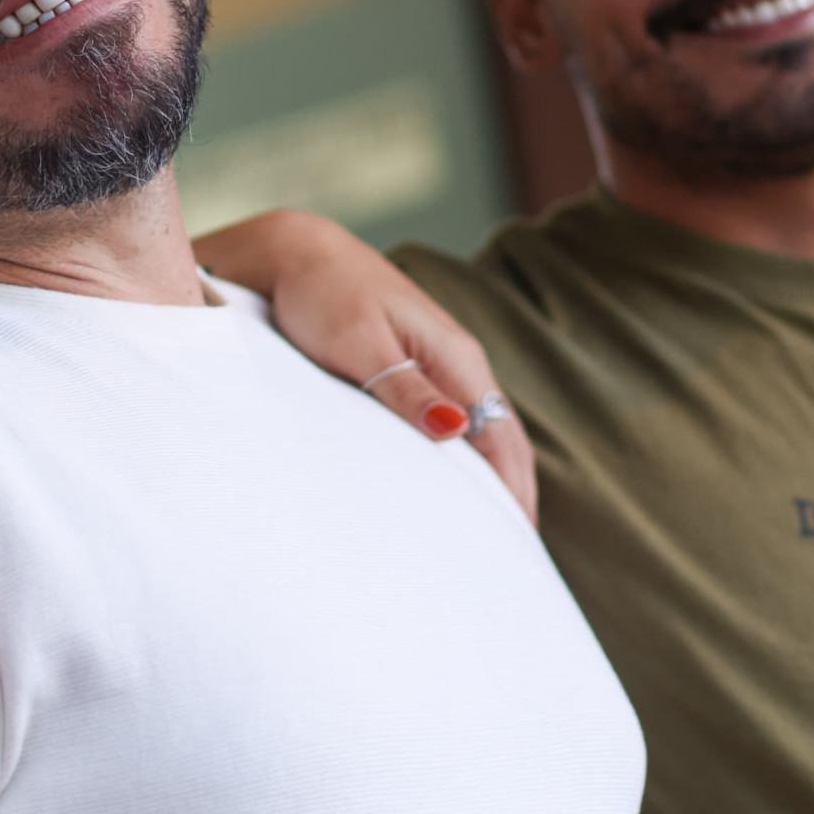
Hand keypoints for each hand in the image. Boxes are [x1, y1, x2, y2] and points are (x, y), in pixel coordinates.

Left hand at [199, 211, 537, 523]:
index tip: (516, 544)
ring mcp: (442, 364)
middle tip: (512, 560)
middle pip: (502, 440)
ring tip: (492, 538)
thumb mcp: (361, 343)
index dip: (513, 492)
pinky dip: (465, 460)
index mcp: (456, 357)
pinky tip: (455, 490)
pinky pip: (456, 422)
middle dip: (513, 497)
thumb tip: (455, 430)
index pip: (501, 438)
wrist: (297, 253)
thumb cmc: (323, 295)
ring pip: (482, 433)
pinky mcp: (418, 368)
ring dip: (492, 481)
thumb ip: (406, 389)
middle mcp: (460, 362)